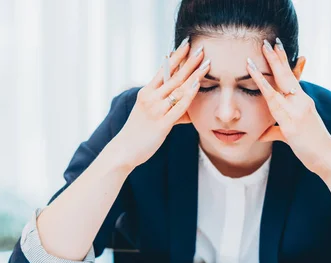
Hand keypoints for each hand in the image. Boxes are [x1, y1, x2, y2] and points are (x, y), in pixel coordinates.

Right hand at [113, 41, 210, 167]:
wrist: (124, 150)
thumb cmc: (139, 133)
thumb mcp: (151, 115)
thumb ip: (169, 110)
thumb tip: (188, 111)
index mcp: (146, 92)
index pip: (163, 70)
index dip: (176, 56)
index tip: (187, 44)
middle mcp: (150, 98)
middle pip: (173, 76)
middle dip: (189, 62)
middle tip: (202, 49)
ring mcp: (155, 110)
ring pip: (178, 89)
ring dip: (194, 75)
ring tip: (206, 63)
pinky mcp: (161, 124)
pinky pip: (178, 107)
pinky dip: (189, 95)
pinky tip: (198, 84)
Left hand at [246, 39, 330, 175]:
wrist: (328, 159)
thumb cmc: (312, 148)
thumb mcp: (291, 135)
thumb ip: (276, 130)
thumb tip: (262, 133)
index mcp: (302, 103)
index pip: (292, 80)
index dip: (284, 64)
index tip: (277, 49)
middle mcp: (302, 103)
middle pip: (287, 76)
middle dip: (277, 58)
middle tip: (268, 42)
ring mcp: (297, 112)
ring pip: (281, 85)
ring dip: (270, 67)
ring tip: (262, 51)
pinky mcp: (292, 124)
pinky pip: (275, 104)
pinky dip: (265, 89)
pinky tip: (257, 78)